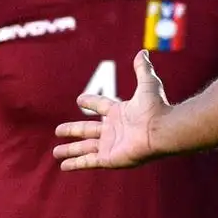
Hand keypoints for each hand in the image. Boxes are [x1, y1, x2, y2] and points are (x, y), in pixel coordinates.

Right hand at [53, 50, 170, 169]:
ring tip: (56, 152)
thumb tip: (143, 52)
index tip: (80, 100)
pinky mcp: (109, 158)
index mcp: (120, 112)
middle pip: (87, 129)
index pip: (101, 106)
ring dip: (70, 149)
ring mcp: (110, 144)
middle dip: (73, 129)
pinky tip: (63, 166)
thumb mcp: (148, 83)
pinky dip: (75, 164)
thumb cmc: (156, 108)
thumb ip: (143, 69)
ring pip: (85, 147)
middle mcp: (114, 129)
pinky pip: (88, 161)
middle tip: (58, 129)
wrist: (161, 129)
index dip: (91, 102)